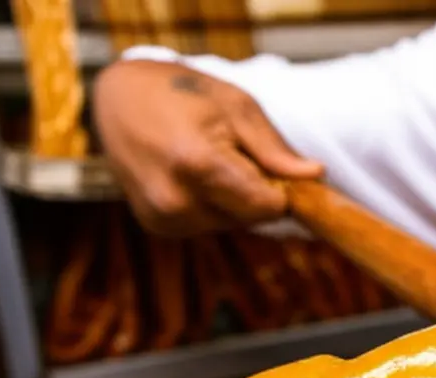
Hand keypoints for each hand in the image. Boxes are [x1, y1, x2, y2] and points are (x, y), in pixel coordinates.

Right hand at [93, 60, 323, 236]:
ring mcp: (162, 217)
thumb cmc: (184, 93)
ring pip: (232, 224)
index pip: (269, 207)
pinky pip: (208, 224)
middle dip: (256, 190)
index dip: (281, 188)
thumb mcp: (237, 107)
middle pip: (252, 218)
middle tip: (232, 151)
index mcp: (197, 165)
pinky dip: (211, 204)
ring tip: (208, 158)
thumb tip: (316, 175)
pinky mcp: (156, 226)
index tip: (276, 165)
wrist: (119, 97)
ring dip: (233, 199)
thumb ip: (275, 149)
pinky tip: (191, 174)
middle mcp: (175, 200)